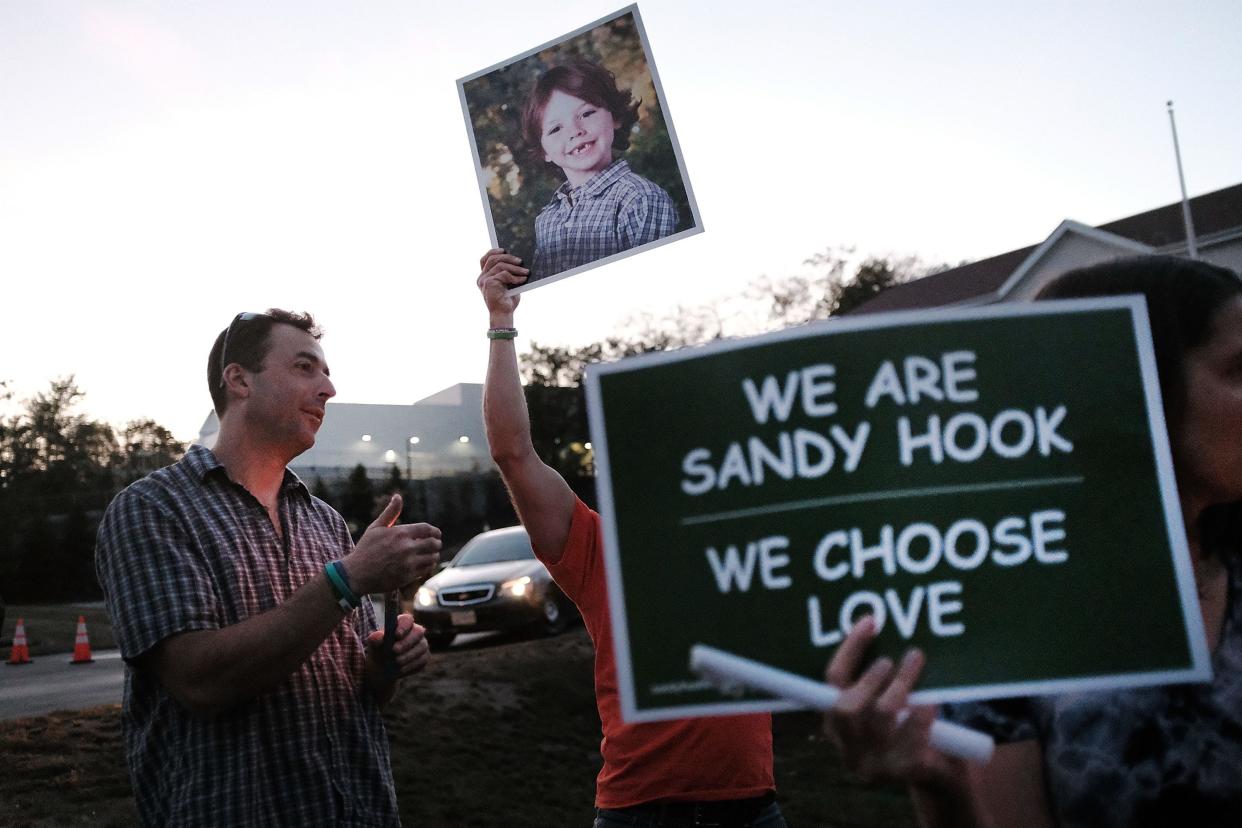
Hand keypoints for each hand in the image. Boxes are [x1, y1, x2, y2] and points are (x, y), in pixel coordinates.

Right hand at [347, 494, 441, 594]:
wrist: (356, 574)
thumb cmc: (366, 549)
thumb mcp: (376, 528)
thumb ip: (390, 512)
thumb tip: (398, 496)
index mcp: (400, 533)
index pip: (427, 529)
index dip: (435, 531)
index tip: (436, 534)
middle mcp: (406, 547)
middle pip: (433, 543)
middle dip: (437, 543)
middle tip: (436, 544)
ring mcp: (408, 563)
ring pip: (432, 557)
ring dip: (434, 555)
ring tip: (431, 554)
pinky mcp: (407, 577)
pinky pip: (426, 570)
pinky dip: (428, 566)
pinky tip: (424, 564)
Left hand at [366, 614, 428, 679]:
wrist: (382, 667)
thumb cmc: (378, 650)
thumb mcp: (373, 644)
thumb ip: (375, 639)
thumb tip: (380, 636)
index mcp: (403, 623)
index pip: (408, 619)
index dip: (404, 626)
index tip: (397, 635)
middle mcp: (415, 631)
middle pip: (418, 632)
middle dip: (407, 642)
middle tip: (395, 650)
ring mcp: (422, 644)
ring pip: (421, 647)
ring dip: (409, 655)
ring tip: (397, 662)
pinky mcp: (424, 657)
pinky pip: (422, 660)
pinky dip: (411, 665)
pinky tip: (401, 669)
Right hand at [477, 248, 527, 320]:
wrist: (503, 315)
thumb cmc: (507, 301)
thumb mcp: (508, 284)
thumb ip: (508, 273)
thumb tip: (518, 261)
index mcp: (484, 277)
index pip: (484, 259)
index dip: (493, 252)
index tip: (505, 250)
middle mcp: (481, 278)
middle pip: (493, 259)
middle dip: (508, 258)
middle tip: (520, 261)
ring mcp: (484, 280)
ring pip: (500, 265)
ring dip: (515, 267)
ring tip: (525, 271)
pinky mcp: (489, 283)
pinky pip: (504, 274)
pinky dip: (515, 276)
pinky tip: (523, 280)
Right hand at [823, 616, 963, 785]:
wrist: (935, 774)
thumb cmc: (905, 729)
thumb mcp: (884, 707)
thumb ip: (877, 679)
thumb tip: (883, 629)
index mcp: (835, 726)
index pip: (832, 680)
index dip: (849, 649)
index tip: (870, 622)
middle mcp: (848, 748)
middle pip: (846, 707)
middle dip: (870, 677)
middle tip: (891, 660)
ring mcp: (874, 764)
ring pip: (881, 715)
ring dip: (901, 683)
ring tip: (915, 662)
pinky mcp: (902, 771)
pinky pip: (913, 733)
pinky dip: (922, 712)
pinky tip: (931, 702)